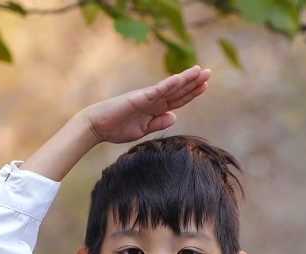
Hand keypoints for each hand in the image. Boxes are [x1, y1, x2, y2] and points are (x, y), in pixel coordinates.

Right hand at [79, 65, 211, 144]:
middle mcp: (153, 100)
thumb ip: (158, 123)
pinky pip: (157, 90)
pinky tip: (180, 78)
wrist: (97, 127)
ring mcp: (147, 98)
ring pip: (170, 87)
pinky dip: (169, 84)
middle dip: (194, 82)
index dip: (192, 93)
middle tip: (209, 72)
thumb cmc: (116, 128)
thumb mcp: (143, 130)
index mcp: (155, 109)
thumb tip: (175, 117)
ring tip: (200, 70)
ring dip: (186, 79)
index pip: (177, 100)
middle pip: (178, 91)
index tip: (205, 86)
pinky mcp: (139, 98)